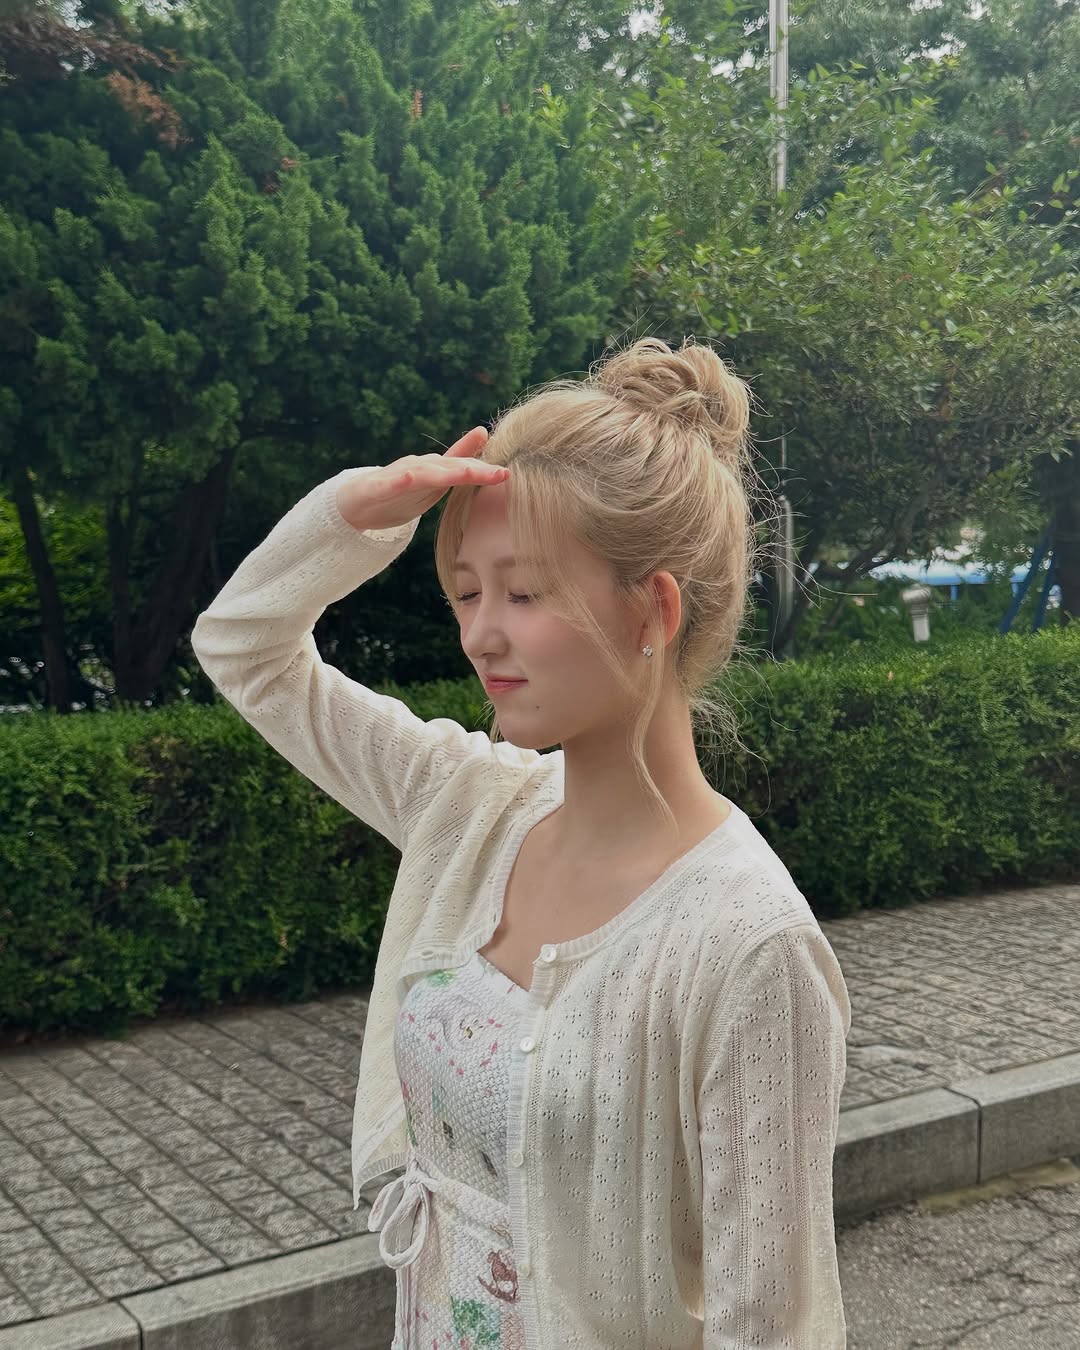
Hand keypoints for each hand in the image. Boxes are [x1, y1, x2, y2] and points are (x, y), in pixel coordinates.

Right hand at [335, 427, 507, 530]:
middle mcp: (417, 468)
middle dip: (474, 471)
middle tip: (499, 474)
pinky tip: (408, 477)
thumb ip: (457, 460)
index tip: (508, 473)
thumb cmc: (398, 492)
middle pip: (448, 468)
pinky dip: (399, 480)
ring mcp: (396, 476)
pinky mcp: (376, 488)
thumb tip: (483, 432)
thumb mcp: (432, 480)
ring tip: (467, 475)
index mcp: (432, 471)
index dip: (484, 470)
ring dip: (445, 472)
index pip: (462, 468)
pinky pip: (389, 484)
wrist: (354, 503)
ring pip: (423, 473)